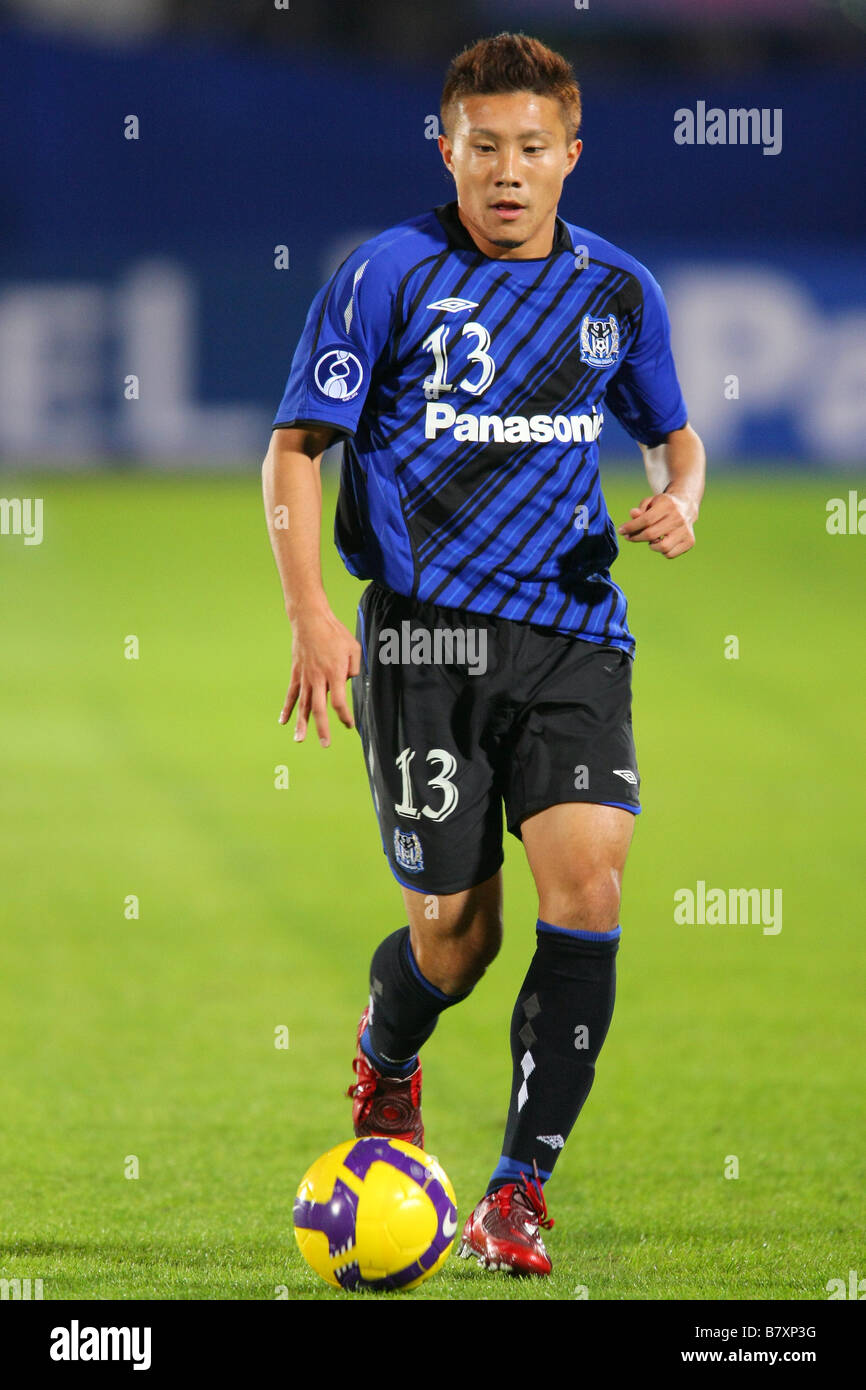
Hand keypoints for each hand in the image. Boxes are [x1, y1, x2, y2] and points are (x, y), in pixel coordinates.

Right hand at [279, 605, 361, 746]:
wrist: (310, 620)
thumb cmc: (335, 633)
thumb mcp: (354, 648)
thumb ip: (355, 668)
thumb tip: (348, 681)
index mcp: (335, 673)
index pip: (339, 702)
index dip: (344, 716)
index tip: (349, 725)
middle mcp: (319, 678)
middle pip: (319, 708)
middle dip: (322, 728)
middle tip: (325, 744)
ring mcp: (305, 676)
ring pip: (302, 704)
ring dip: (301, 723)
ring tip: (299, 740)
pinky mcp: (296, 673)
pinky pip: (291, 694)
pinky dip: (287, 708)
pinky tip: (284, 721)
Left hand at [618, 490, 696, 558]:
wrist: (686, 506)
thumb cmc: (662, 505)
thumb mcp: (650, 502)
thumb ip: (640, 509)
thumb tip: (632, 514)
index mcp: (668, 505)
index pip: (646, 520)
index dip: (631, 527)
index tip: (621, 530)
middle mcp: (679, 518)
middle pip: (651, 534)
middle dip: (636, 537)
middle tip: (629, 537)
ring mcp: (686, 530)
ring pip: (662, 547)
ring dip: (651, 545)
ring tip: (650, 539)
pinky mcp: (690, 541)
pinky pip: (670, 554)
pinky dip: (662, 551)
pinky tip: (661, 542)